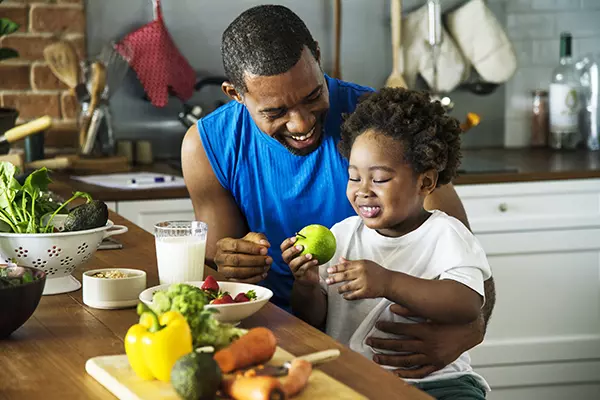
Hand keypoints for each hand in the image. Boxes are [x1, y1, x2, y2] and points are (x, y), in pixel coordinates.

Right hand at [214, 232, 272, 283]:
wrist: (239, 255)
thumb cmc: (245, 245)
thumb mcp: (252, 238)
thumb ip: (259, 238)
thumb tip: (265, 244)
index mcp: (222, 244)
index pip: (236, 245)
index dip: (251, 248)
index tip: (265, 250)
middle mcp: (219, 258)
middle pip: (237, 260)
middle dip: (255, 260)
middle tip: (269, 259)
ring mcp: (222, 270)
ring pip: (238, 272)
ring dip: (255, 270)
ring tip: (266, 267)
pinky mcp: (228, 280)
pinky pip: (241, 282)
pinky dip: (254, 279)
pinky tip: (263, 274)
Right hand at [280, 236, 319, 282]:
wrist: (311, 278)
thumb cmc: (310, 262)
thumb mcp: (310, 252)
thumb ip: (310, 243)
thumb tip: (315, 230)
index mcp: (290, 254)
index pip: (283, 247)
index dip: (287, 242)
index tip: (295, 238)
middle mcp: (289, 261)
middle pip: (284, 256)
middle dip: (291, 250)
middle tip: (300, 246)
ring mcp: (293, 269)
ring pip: (293, 264)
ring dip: (301, 258)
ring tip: (310, 254)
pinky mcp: (299, 276)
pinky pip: (302, 269)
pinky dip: (309, 264)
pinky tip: (316, 261)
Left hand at [325, 257, 389, 299]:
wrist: (389, 282)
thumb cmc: (376, 272)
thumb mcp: (365, 264)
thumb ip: (352, 262)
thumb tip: (340, 259)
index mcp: (361, 264)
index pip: (345, 265)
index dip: (335, 268)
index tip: (329, 270)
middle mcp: (362, 273)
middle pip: (344, 276)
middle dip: (334, 278)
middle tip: (327, 281)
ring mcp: (364, 283)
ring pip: (347, 286)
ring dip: (340, 289)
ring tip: (337, 290)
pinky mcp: (366, 292)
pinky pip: (353, 295)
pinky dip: (348, 296)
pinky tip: (344, 296)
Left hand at [366, 304, 484, 378]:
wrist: (470, 330)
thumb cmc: (450, 319)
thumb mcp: (431, 312)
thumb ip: (411, 309)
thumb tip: (393, 306)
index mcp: (426, 330)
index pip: (401, 329)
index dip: (387, 327)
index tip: (377, 325)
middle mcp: (428, 345)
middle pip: (400, 346)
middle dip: (382, 344)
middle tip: (369, 342)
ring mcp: (432, 356)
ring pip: (406, 360)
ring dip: (389, 360)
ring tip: (376, 357)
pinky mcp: (437, 364)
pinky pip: (420, 372)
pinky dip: (407, 374)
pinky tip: (395, 373)